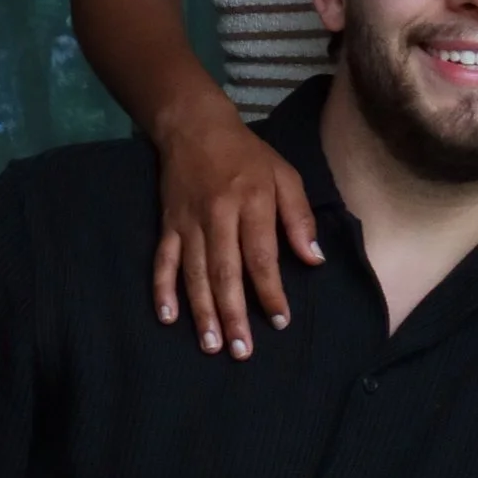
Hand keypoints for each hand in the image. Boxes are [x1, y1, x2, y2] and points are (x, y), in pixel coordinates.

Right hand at [153, 103, 322, 358]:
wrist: (195, 127)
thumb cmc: (248, 156)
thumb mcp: (284, 175)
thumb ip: (299, 218)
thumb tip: (314, 260)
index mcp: (251, 203)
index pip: (261, 256)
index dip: (270, 291)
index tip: (278, 322)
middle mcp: (218, 216)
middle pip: (225, 271)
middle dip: (233, 313)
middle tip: (241, 350)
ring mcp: (189, 222)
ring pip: (194, 273)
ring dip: (202, 311)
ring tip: (211, 345)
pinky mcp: (168, 224)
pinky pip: (163, 261)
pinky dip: (162, 289)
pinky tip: (168, 317)